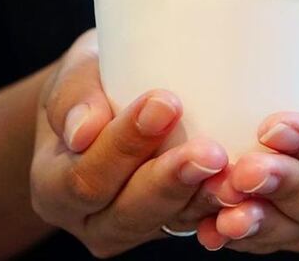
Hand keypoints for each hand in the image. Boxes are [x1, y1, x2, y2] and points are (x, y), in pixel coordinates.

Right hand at [30, 29, 234, 256]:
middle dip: (169, 180)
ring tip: (233, 172)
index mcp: (53, 183)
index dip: (124, 145)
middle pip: (127, 211)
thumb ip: (74, 95)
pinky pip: (197, 223)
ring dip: (203, 198)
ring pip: (167, 224)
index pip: (85, 176)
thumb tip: (83, 130)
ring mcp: (132, 227)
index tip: (165, 103)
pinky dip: (222, 208)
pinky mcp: (170, 224)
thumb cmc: (92, 78)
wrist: (108, 100)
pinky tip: (245, 188)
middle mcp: (89, 218)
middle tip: (209, 151)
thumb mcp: (75, 72)